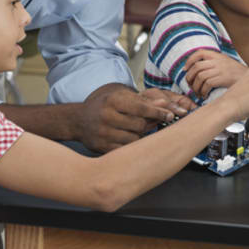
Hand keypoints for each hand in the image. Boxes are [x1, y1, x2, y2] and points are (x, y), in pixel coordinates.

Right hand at [77, 83, 192, 152]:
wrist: (78, 120)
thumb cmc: (105, 106)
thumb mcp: (121, 98)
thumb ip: (144, 101)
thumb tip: (165, 105)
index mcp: (113, 101)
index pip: (142, 108)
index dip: (158, 112)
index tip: (171, 115)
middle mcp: (106, 116)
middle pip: (140, 125)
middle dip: (149, 124)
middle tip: (153, 122)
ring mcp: (103, 133)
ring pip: (135, 139)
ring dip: (140, 136)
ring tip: (135, 129)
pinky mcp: (101, 147)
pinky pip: (126, 150)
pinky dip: (131, 146)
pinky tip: (128, 139)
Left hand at [184, 49, 246, 97]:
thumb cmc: (238, 74)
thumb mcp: (226, 63)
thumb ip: (215, 63)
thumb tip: (199, 70)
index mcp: (218, 56)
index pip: (199, 53)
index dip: (190, 60)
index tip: (186, 69)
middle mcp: (218, 61)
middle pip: (196, 67)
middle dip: (189, 77)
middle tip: (190, 85)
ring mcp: (220, 70)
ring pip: (200, 76)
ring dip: (195, 87)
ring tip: (197, 92)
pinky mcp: (222, 79)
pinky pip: (207, 84)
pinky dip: (203, 91)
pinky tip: (204, 95)